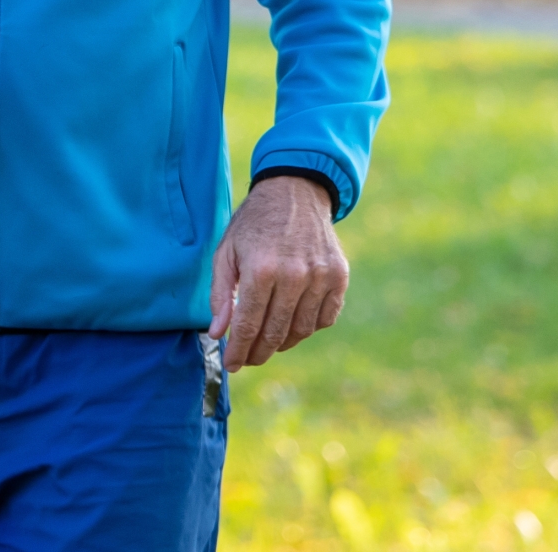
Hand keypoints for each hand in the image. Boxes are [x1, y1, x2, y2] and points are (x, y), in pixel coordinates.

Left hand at [208, 175, 347, 371]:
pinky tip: (293, 324)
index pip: (249, 325)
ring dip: (282, 343)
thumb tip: (218, 334)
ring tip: (268, 342)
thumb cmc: (253, 225)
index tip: (232, 364)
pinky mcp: (339, 276)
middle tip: (248, 359)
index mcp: (261, 269)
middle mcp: (294, 275)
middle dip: (258, 353)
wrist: (294, 193)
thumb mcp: (226, 252)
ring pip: (301, 330)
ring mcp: (321, 276)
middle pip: (275, 332)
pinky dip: (309, 328)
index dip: (239, 350)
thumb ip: (221, 295)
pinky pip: (325, 318)